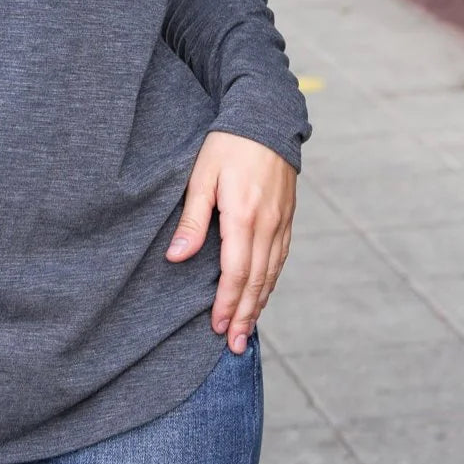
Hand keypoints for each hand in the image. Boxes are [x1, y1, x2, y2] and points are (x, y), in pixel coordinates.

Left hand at [165, 129, 295, 353]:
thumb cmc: (227, 145)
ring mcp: (281, 221)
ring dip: (258, 304)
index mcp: (243, 216)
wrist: (266, 118)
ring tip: (246, 330)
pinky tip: (262, 295)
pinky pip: (280, 258)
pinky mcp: (287, 217)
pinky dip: (271, 282)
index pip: (235, 272)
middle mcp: (267, 224)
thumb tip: (176, 258)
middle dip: (243, 315)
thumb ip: (191, 220)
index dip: (226, 303)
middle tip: (233, 345)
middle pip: (256, 281)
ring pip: (271, 273)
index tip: (216, 327)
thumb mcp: (201, 177)